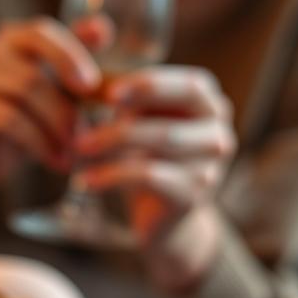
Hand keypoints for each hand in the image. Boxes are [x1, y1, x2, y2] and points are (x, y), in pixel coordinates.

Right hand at [0, 17, 106, 198]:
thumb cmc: (36, 118)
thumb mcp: (67, 95)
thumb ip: (90, 79)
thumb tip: (113, 53)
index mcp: (15, 37)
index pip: (40, 33)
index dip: (69, 56)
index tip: (91, 87)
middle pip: (32, 69)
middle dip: (65, 104)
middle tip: (88, 132)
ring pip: (23, 94)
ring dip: (56, 126)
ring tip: (76, 151)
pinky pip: (10, 121)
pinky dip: (40, 143)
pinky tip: (57, 161)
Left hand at [74, 66, 235, 287]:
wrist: (160, 213)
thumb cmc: (145, 154)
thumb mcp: (136, 119)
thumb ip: (123, 98)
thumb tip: (88, 84)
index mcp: (209, 104)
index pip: (190, 87)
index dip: (150, 87)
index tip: (110, 93)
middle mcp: (219, 134)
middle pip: (170, 125)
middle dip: (122, 127)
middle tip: (81, 133)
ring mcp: (210, 168)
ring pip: (159, 150)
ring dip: (112, 148)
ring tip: (78, 151)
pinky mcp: (194, 196)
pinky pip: (150, 178)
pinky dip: (113, 176)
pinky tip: (87, 180)